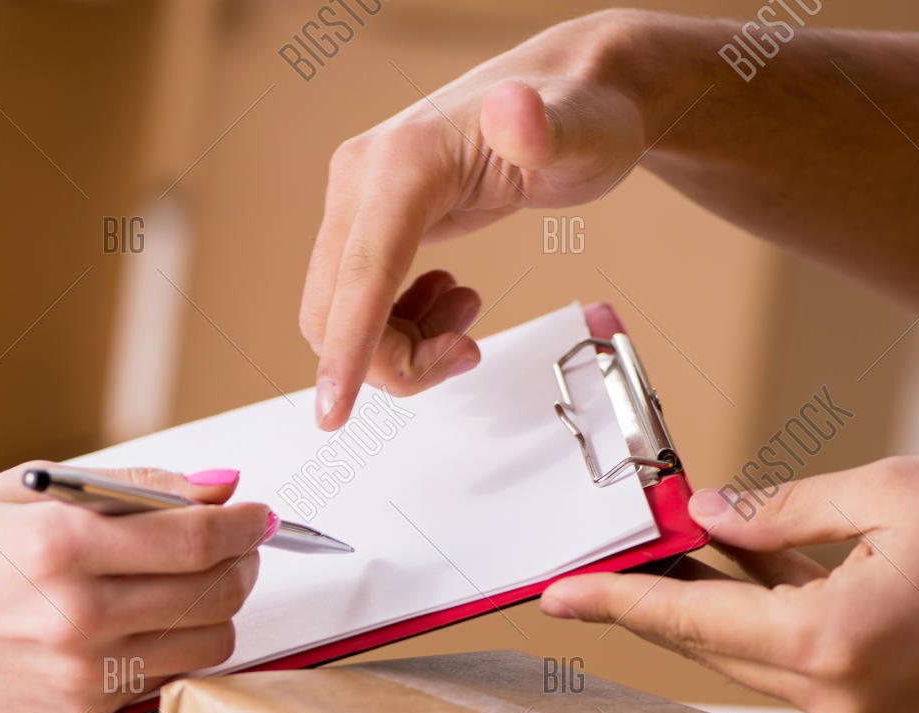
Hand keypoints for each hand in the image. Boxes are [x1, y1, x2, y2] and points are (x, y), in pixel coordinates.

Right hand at [0, 463, 272, 712]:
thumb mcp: (30, 490)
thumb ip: (133, 488)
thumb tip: (216, 487)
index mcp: (63, 546)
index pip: (198, 539)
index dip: (245, 525)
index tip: (258, 515)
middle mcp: (75, 616)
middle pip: (215, 595)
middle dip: (241, 564)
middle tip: (236, 545)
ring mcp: (78, 673)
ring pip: (205, 646)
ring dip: (217, 610)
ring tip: (193, 582)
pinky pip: (162, 679)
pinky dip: (172, 647)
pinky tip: (145, 619)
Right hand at [301, 8, 656, 428]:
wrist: (570, 93)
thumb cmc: (580, 116)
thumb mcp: (584, 130)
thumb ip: (548, 127)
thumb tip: (514, 107)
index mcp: (402, 163)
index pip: (360, 276)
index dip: (347, 350)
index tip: (334, 413)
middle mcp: (361, 177)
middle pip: (335, 308)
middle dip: (392, 357)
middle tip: (465, 353)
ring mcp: (357, 200)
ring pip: (338, 313)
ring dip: (397, 343)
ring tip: (465, 322)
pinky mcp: (366, 220)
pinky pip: (353, 300)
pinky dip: (394, 325)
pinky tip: (447, 304)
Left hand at [540, 458, 918, 712]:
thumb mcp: (891, 495)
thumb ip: (784, 509)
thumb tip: (710, 515)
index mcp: (830, 641)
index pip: (689, 621)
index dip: (616, 601)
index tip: (556, 593)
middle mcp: (831, 691)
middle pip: (705, 641)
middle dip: (648, 596)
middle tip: (595, 556)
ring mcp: (851, 706)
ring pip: (739, 651)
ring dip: (694, 604)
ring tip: (648, 552)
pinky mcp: (868, 700)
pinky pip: (782, 654)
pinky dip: (746, 614)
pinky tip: (717, 569)